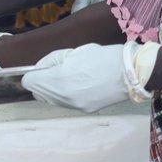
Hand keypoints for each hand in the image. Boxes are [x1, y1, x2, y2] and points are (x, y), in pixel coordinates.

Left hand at [21, 41, 159, 112]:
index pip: (31, 82)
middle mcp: (64, 97)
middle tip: (51, 71)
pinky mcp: (85, 110)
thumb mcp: (72, 52)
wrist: (130, 73)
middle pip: (39, 94)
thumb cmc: (102, 57)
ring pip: (51, 101)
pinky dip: (65, 95)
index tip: (39, 69)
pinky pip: (66, 103)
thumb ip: (52, 61)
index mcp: (60, 79)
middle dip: (40, 83)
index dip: (32, 74)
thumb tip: (40, 68)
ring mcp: (75, 106)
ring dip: (51, 91)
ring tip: (66, 77)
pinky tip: (76, 85)